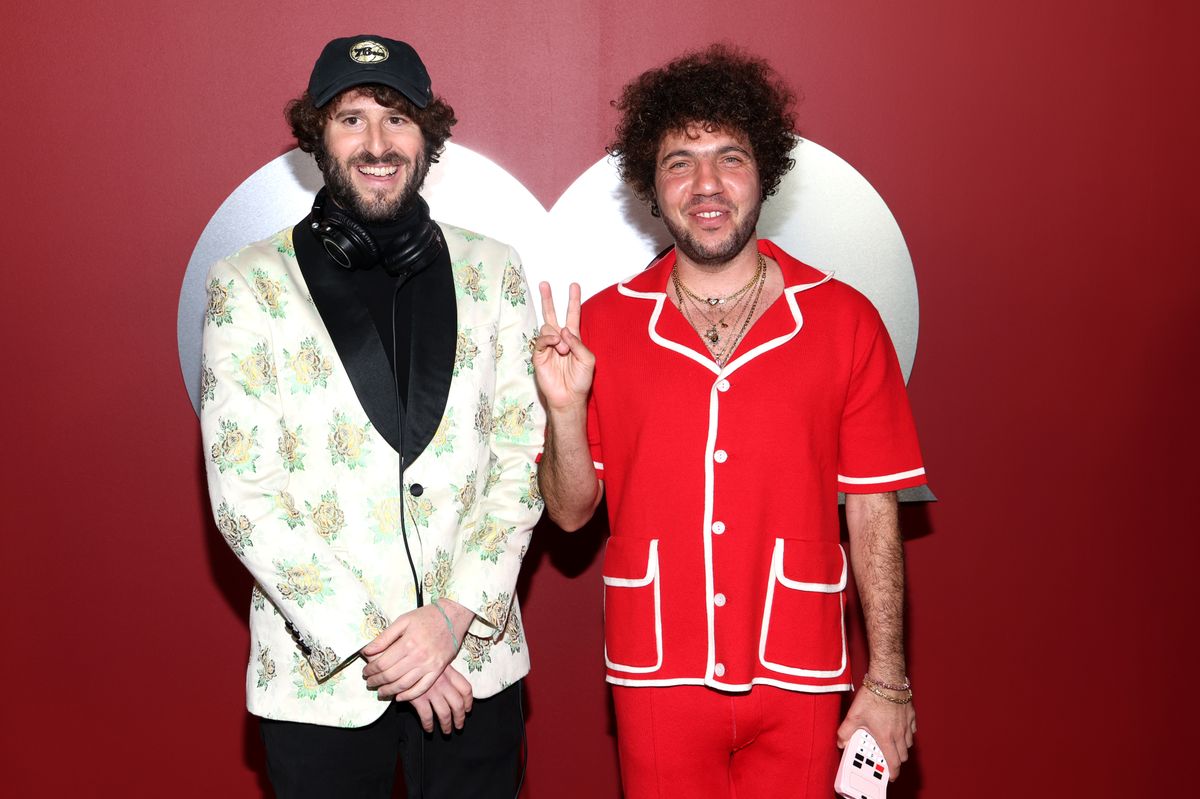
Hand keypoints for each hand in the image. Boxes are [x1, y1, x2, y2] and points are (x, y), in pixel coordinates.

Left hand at [360, 600, 472, 700]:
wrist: (453, 616)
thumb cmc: (427, 616)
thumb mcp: (403, 621)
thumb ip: (384, 637)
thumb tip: (367, 651)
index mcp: (407, 642)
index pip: (383, 663)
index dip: (371, 670)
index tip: (365, 672)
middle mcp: (418, 656)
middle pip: (391, 675)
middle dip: (377, 681)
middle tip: (369, 683)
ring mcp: (429, 665)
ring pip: (404, 684)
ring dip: (389, 690)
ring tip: (380, 692)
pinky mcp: (438, 670)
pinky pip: (422, 687)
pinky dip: (409, 695)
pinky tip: (399, 696)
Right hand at [408, 665, 473, 733]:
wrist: (401, 660)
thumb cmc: (418, 659)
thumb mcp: (435, 661)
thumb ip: (444, 672)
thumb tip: (453, 686)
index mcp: (449, 672)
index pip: (465, 689)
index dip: (469, 701)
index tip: (468, 709)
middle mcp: (443, 682)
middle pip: (458, 704)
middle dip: (460, 718)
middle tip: (459, 725)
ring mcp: (431, 691)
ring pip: (444, 713)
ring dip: (446, 725)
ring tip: (446, 731)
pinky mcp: (418, 698)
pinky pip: (427, 716)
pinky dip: (429, 725)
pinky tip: (429, 729)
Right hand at [533, 282, 594, 411]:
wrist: (569, 397)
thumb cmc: (581, 380)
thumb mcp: (588, 359)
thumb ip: (578, 343)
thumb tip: (563, 330)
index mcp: (573, 338)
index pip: (572, 315)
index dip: (573, 300)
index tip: (574, 285)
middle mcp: (559, 339)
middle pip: (552, 314)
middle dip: (548, 299)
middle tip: (544, 283)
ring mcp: (548, 346)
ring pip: (547, 326)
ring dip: (557, 335)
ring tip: (563, 349)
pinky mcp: (539, 355)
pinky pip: (541, 339)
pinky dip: (548, 338)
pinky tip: (555, 344)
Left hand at [837, 688, 915, 780]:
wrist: (887, 680)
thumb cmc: (872, 697)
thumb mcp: (853, 716)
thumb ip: (845, 731)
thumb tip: (840, 742)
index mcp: (886, 737)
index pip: (894, 762)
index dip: (893, 773)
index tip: (890, 777)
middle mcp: (899, 733)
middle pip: (903, 755)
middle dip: (896, 760)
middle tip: (887, 759)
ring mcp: (907, 724)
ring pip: (908, 743)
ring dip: (901, 747)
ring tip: (891, 743)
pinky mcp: (911, 715)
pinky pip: (911, 730)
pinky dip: (906, 733)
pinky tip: (898, 728)